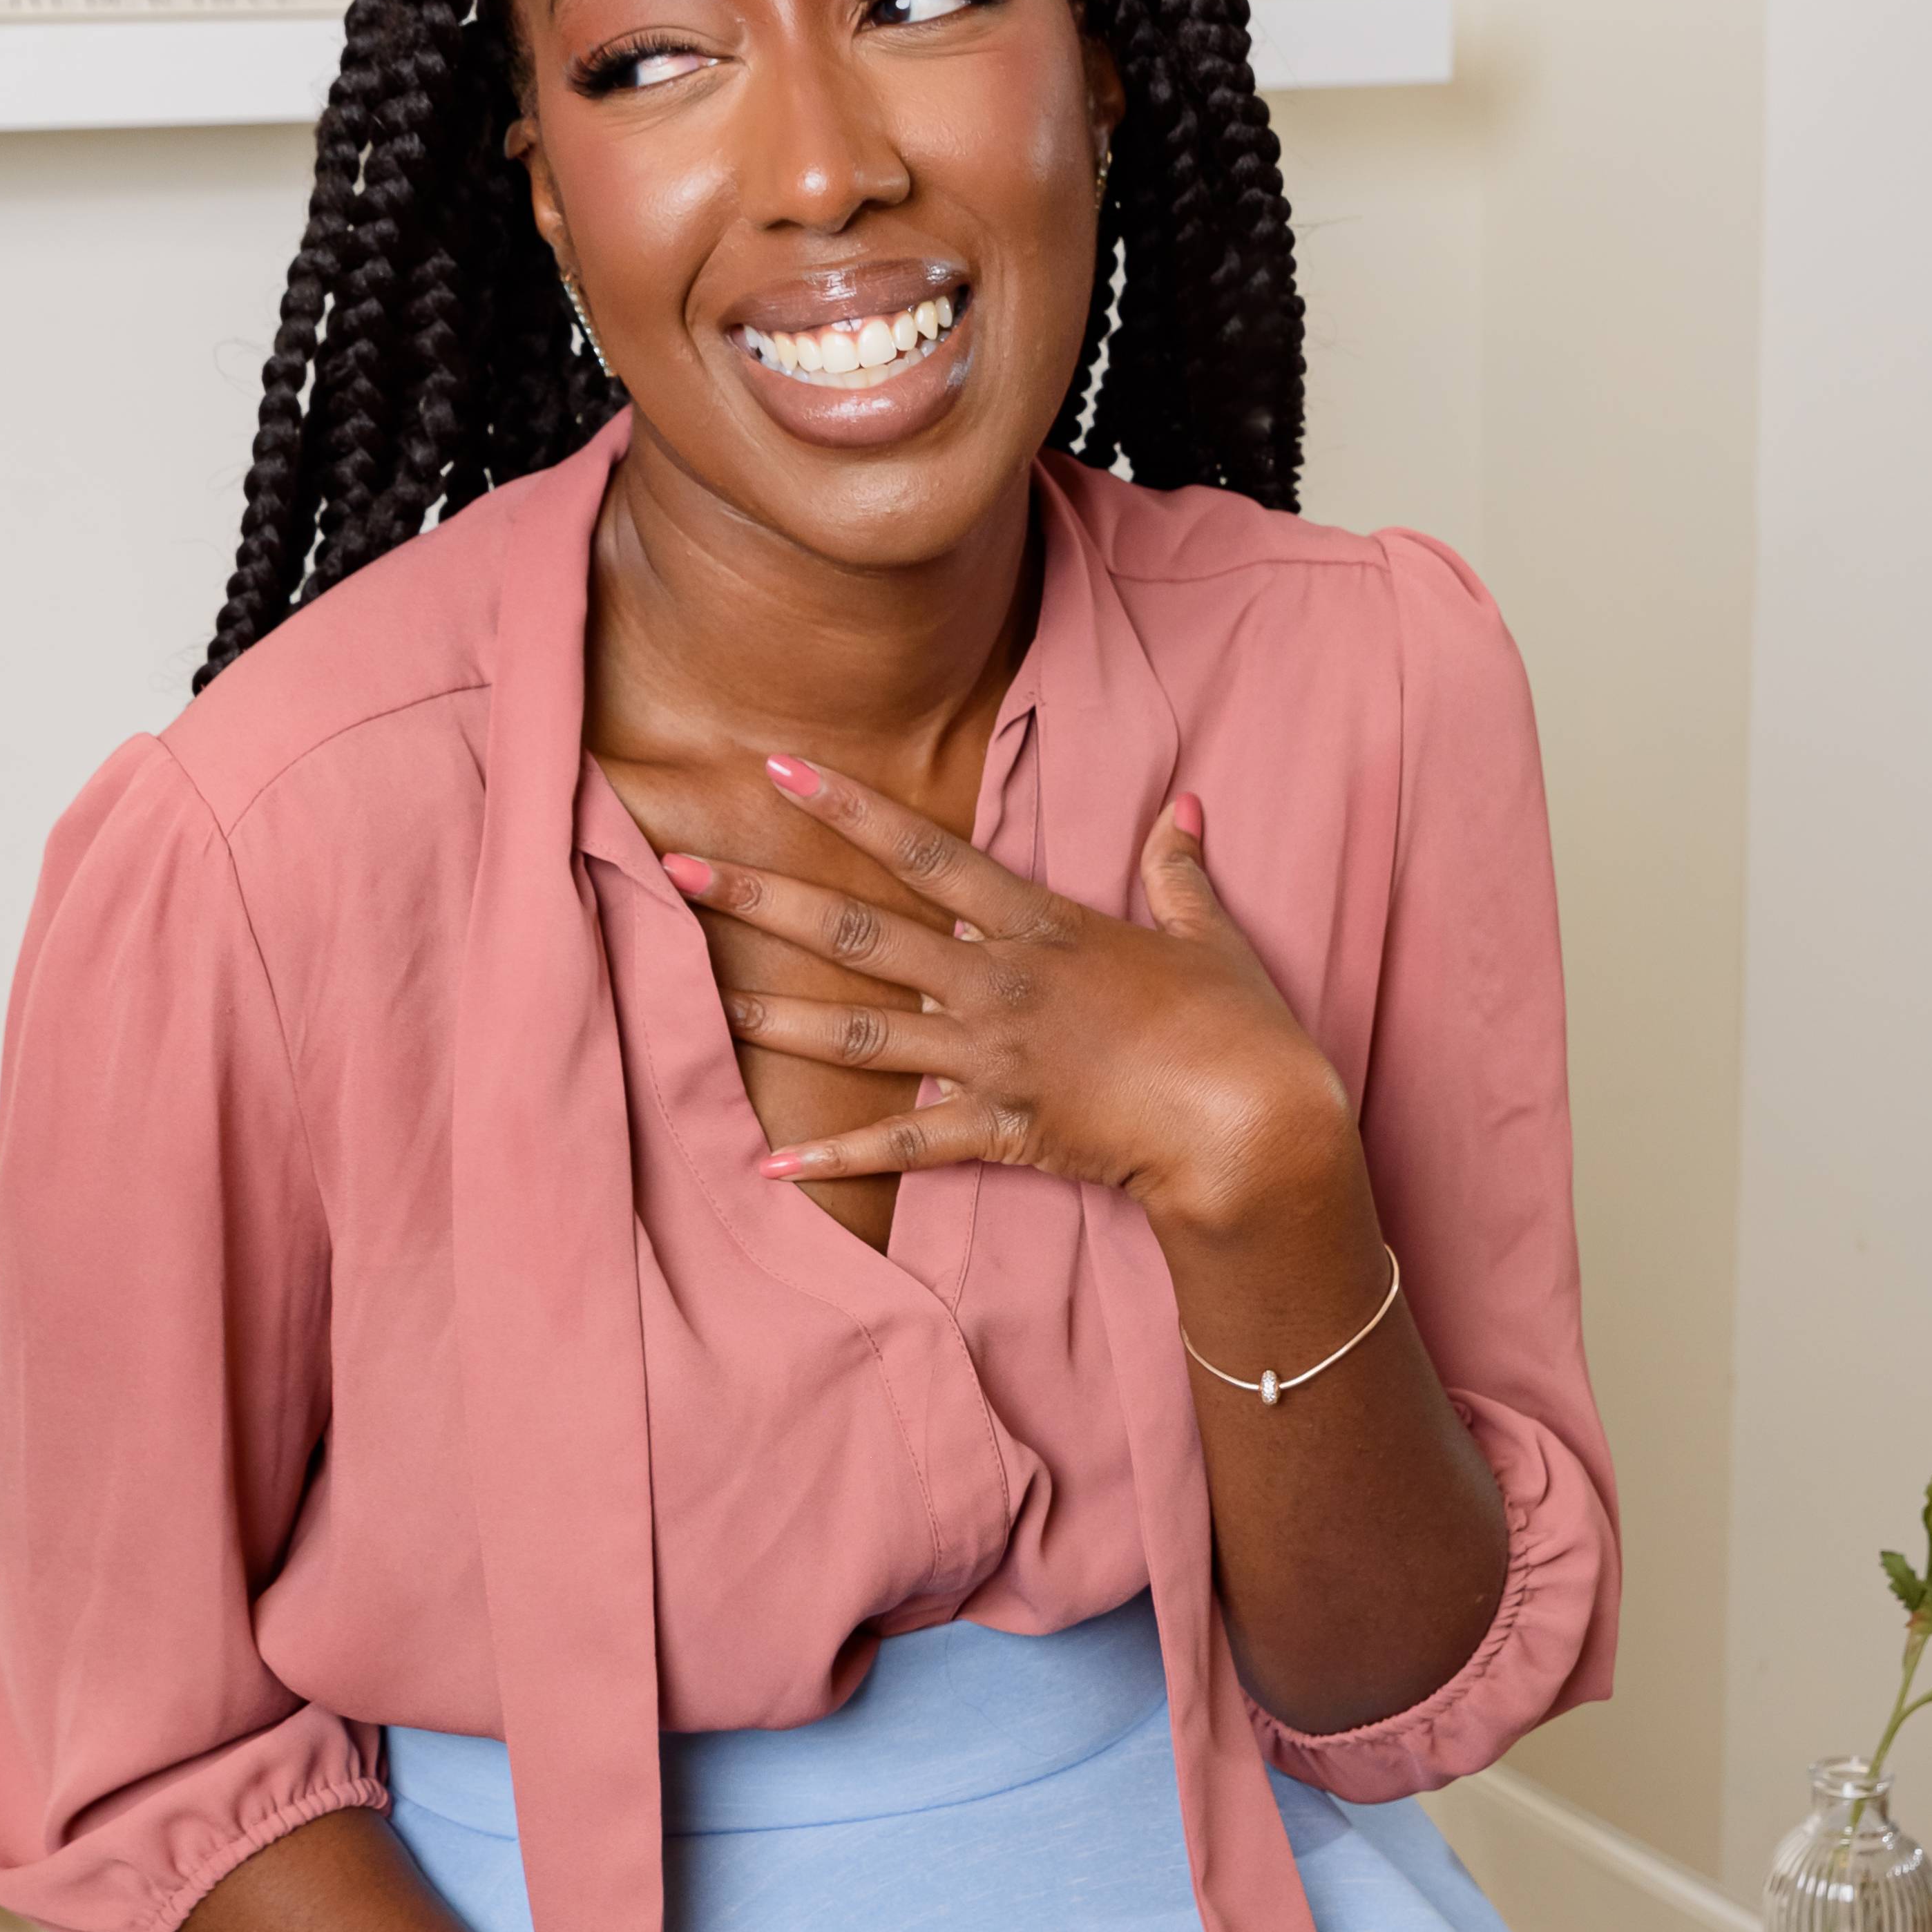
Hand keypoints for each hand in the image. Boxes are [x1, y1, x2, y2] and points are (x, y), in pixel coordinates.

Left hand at [663, 754, 1353, 1242]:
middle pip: (861, 933)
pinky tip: (768, 1164)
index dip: (847, 807)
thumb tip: (1183, 811)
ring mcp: (992, 1059)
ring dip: (773, 1015)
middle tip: (679, 869)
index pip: (925, 850)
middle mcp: (998, 984)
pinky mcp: (999, 1131)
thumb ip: (1176, 874)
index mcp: (1041, 925)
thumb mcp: (1208, 936)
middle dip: (765, 899)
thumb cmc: (1238, 1028)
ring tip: (699, 996)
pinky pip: (902, 1146)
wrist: (1252, 1125)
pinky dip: (837, 1158)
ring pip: (860, 1035)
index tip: (774, 767)